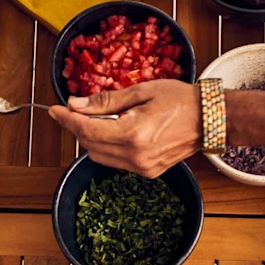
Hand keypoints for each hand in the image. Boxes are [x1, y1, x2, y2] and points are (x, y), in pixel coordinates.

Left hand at [48, 80, 201, 177]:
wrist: (210, 119)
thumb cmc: (181, 100)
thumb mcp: (141, 92)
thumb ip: (106, 101)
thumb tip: (76, 105)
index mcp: (133, 133)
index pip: (86, 129)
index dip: (66, 119)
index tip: (55, 110)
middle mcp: (135, 156)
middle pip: (89, 145)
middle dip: (77, 127)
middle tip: (74, 110)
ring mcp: (142, 167)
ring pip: (99, 156)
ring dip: (90, 139)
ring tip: (95, 120)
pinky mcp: (148, 172)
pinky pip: (116, 162)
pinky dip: (107, 147)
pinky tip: (114, 132)